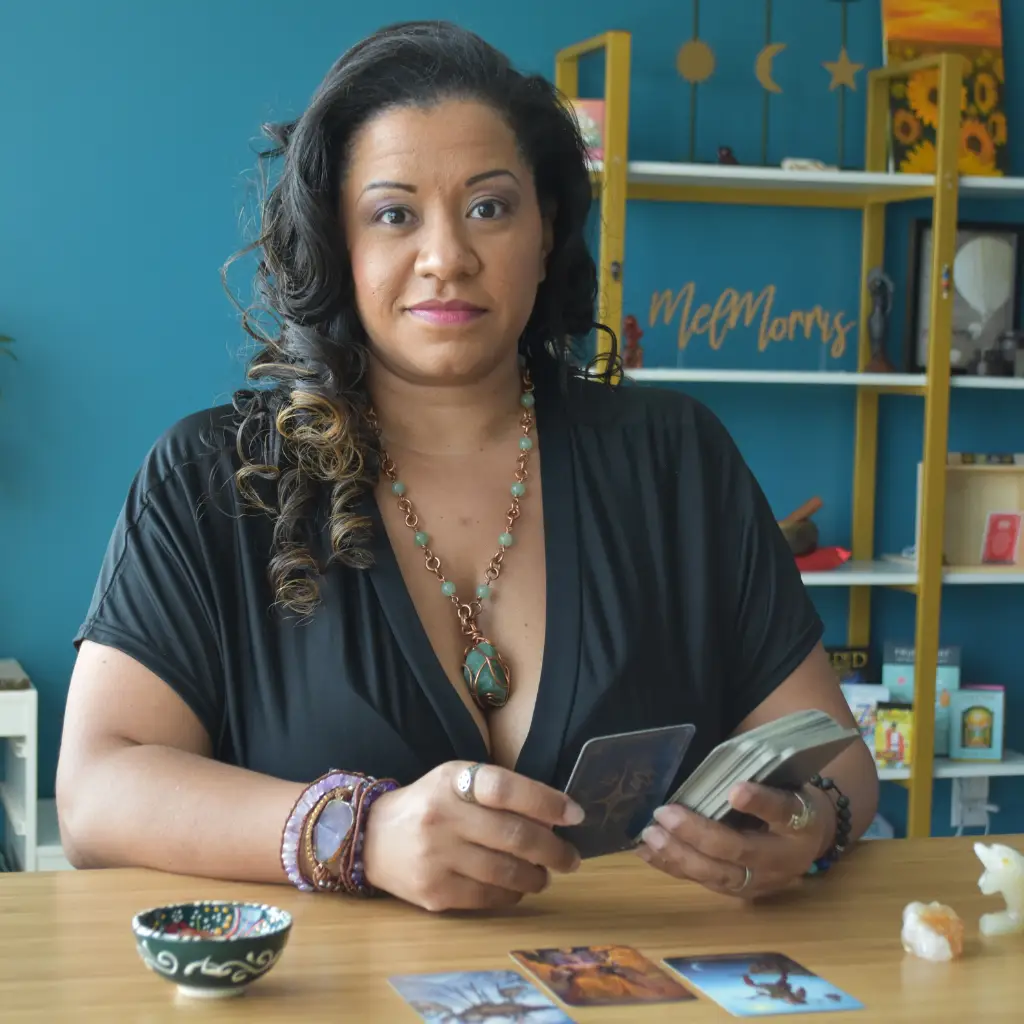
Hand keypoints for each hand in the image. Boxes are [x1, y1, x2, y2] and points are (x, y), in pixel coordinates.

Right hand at [362, 761, 583, 912]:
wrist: (371, 839)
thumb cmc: (428, 805)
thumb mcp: (455, 781)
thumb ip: (498, 792)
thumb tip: (554, 818)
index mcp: (452, 781)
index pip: (506, 787)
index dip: (546, 802)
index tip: (575, 815)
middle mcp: (443, 816)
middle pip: (512, 835)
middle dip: (553, 849)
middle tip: (572, 857)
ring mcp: (436, 857)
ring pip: (504, 871)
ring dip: (536, 876)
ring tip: (547, 875)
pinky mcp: (433, 892)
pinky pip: (486, 897)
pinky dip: (511, 894)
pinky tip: (518, 888)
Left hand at [636, 782, 834, 899]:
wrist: (808, 842)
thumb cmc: (790, 802)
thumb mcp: (788, 785)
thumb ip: (761, 780)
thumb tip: (724, 775)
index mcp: (799, 824)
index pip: (781, 810)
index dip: (759, 801)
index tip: (735, 790)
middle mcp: (780, 859)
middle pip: (738, 850)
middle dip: (698, 834)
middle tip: (665, 814)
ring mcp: (759, 881)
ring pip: (717, 874)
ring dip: (679, 855)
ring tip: (650, 835)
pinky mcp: (739, 892)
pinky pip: (703, 881)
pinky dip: (672, 866)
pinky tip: (646, 852)